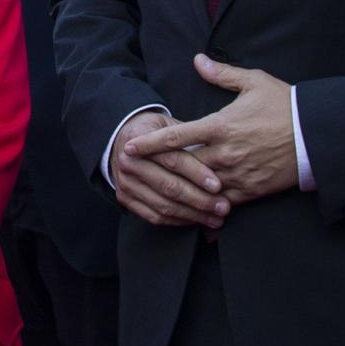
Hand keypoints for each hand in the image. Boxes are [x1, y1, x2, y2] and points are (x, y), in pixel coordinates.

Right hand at [110, 110, 230, 229]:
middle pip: (168, 186)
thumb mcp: (169, 125)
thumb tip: (220, 160)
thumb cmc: (156, 132)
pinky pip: (154, 216)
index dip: (196, 173)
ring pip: (163, 205)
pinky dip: (178, 221)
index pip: (172, 159)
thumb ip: (189, 140)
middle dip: (199, 199)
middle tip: (223, 206)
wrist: (121, 139)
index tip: (218, 185)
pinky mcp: (125, 199)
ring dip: (193, 215)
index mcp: (139, 139)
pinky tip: (196, 220)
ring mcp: (125, 183)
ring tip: (216, 218)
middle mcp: (128, 163)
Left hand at [125, 56, 298, 208]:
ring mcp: (237, 175)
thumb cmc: (285, 104)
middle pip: (182, 166)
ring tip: (158, 194)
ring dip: (180, 191)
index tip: (129, 148)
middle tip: (135, 174)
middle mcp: (225, 153)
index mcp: (221, 126)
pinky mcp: (251, 191)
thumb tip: (197, 60)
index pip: (177, 136)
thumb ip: (222, 74)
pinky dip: (207, 211)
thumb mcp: (254, 82)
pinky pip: (222, 205)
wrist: (317, 135)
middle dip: (159, 170)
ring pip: (199, 188)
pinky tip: (194, 215)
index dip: (150, 144)